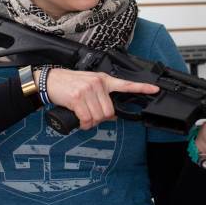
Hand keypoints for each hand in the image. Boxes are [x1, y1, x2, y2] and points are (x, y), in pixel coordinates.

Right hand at [35, 68, 159, 129]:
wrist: (50, 80)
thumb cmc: (69, 85)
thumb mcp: (89, 84)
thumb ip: (101, 95)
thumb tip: (110, 114)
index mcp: (104, 80)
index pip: (126, 84)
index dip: (142, 88)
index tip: (155, 90)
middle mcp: (98, 83)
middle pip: (109, 112)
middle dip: (101, 119)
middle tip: (90, 116)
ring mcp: (88, 90)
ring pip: (98, 117)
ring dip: (90, 123)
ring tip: (83, 117)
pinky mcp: (78, 98)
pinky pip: (87, 119)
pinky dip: (83, 124)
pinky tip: (79, 120)